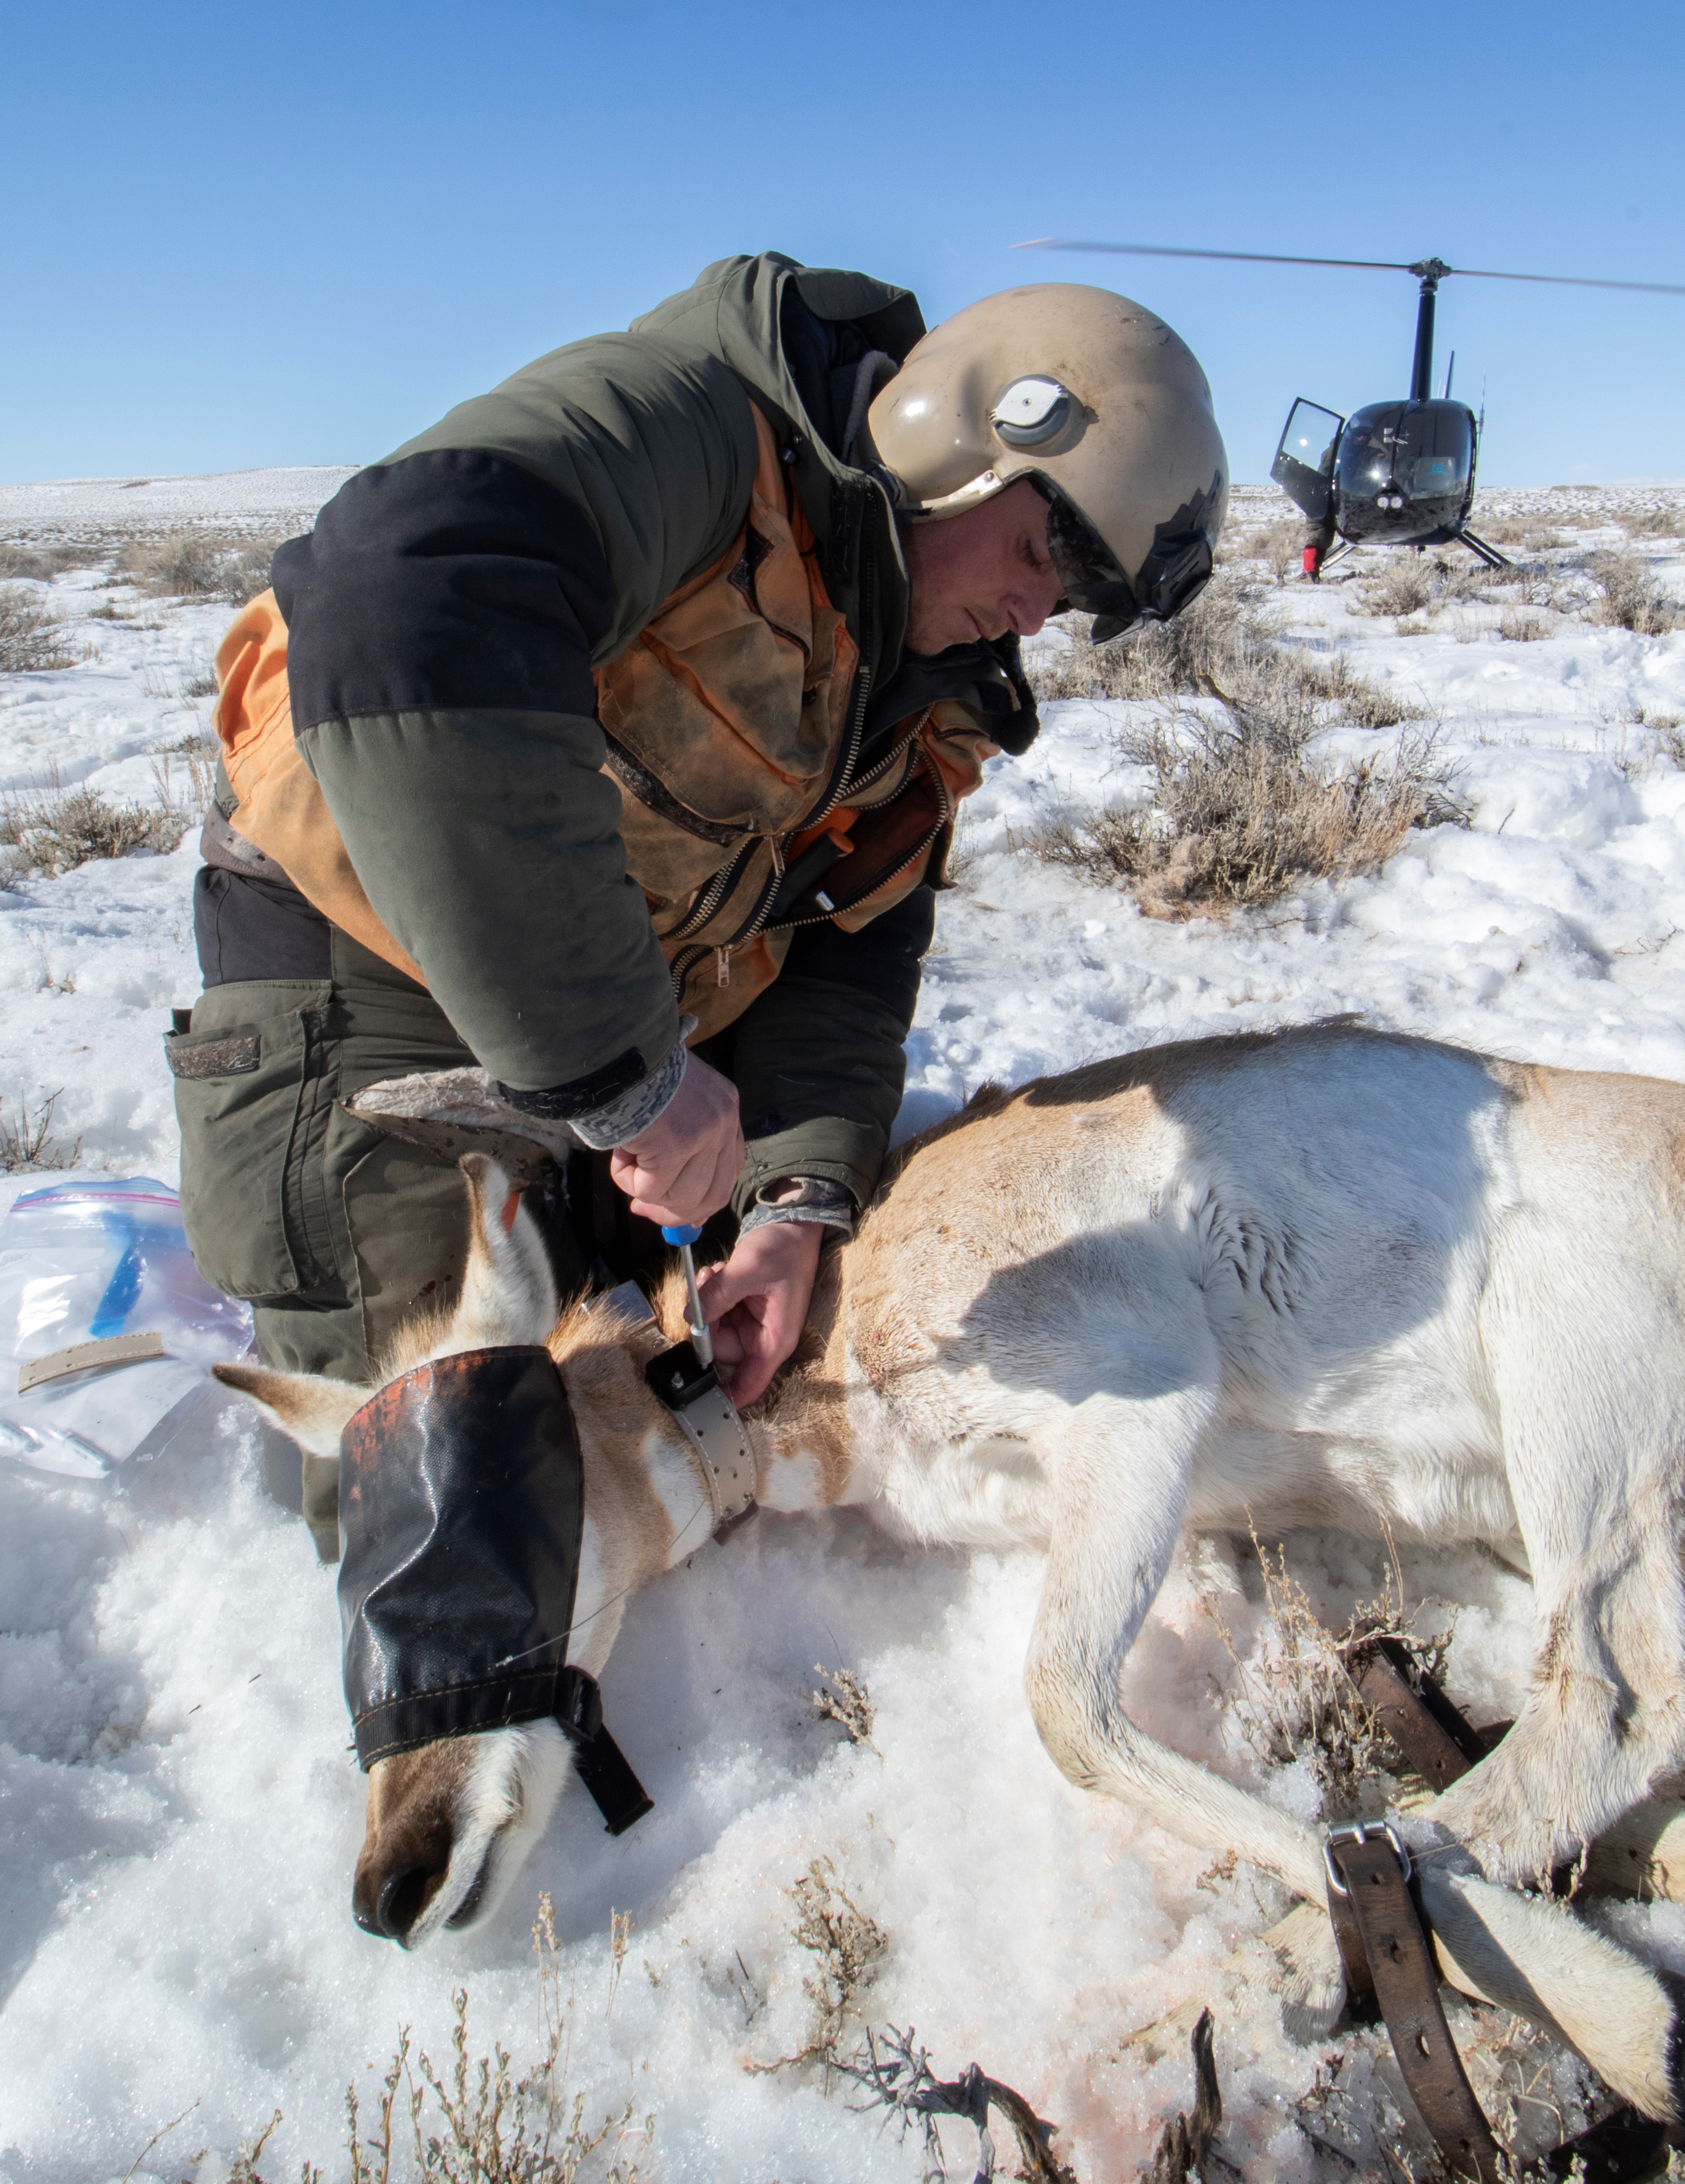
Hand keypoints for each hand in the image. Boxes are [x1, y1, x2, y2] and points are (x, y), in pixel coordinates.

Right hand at [609, 1055, 742, 1226]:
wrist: (613, 1048)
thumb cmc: (633, 1072)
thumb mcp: (670, 1101)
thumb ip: (678, 1140)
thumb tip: (659, 1198)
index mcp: (725, 1107)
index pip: (729, 1169)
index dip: (703, 1197)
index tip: (675, 1208)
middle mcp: (722, 1121)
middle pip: (713, 1194)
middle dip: (676, 1211)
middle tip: (642, 1208)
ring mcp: (702, 1135)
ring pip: (681, 1196)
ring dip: (646, 1190)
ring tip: (624, 1158)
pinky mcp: (674, 1146)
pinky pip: (650, 1188)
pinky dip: (626, 1179)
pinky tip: (618, 1152)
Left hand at [695, 1220, 822, 1405]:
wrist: (795, 1226)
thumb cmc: (785, 1250)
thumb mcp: (749, 1269)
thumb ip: (718, 1295)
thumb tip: (690, 1316)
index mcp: (774, 1340)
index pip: (749, 1385)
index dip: (724, 1395)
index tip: (697, 1393)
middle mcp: (764, 1337)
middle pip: (720, 1349)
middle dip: (706, 1321)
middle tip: (705, 1289)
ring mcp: (753, 1324)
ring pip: (715, 1327)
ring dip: (708, 1302)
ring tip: (717, 1275)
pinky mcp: (744, 1310)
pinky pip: (717, 1312)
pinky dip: (712, 1294)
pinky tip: (720, 1273)